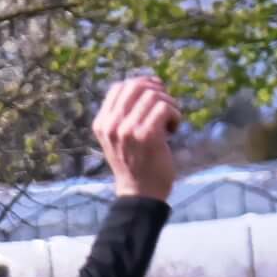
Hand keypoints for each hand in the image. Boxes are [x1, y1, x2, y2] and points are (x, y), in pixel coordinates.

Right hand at [94, 74, 182, 202]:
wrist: (140, 193)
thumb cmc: (136, 163)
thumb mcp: (119, 138)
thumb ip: (125, 114)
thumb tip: (149, 83)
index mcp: (101, 124)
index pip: (119, 87)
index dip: (142, 84)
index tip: (155, 96)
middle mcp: (111, 125)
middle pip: (138, 86)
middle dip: (158, 92)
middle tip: (165, 109)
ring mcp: (127, 130)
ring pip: (155, 95)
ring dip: (169, 105)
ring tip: (169, 122)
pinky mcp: (146, 135)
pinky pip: (165, 107)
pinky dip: (175, 115)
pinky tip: (173, 130)